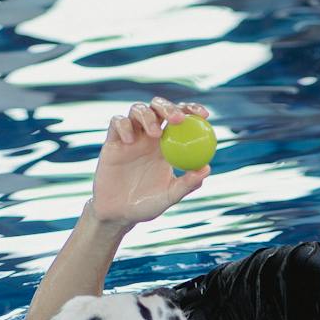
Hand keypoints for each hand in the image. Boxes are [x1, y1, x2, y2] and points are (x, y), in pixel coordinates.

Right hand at [89, 97, 210, 226]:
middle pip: (159, 107)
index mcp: (168, 144)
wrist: (118, 213)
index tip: (204, 115)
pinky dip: (124, 125)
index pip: (181, 118)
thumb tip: (206, 168)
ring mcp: (131, 136)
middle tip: (178, 119)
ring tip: (155, 134)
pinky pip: (116, 123)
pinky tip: (130, 141)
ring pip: (137, 109)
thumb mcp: (169, 196)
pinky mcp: (112, 141)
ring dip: (148, 115)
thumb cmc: (146, 205)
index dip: (192, 111)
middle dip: (169, 107)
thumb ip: (187, 184)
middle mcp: (149, 136)